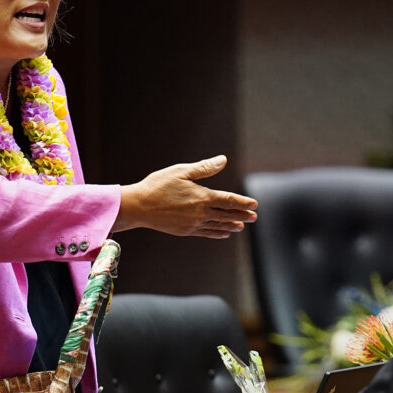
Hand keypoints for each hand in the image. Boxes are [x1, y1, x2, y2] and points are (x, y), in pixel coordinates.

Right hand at [113, 155, 257, 237]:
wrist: (138, 206)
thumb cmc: (158, 185)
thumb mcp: (181, 171)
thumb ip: (204, 168)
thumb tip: (223, 160)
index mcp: (202, 197)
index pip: (228, 200)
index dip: (243, 202)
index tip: (254, 204)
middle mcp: (200, 213)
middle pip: (226, 214)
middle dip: (242, 215)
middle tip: (254, 217)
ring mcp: (193, 224)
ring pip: (218, 225)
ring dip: (232, 225)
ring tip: (242, 226)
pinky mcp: (185, 230)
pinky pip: (206, 233)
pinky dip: (217, 233)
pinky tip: (223, 233)